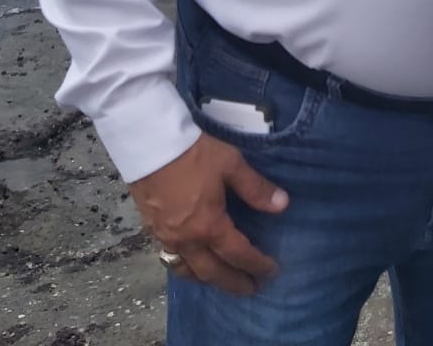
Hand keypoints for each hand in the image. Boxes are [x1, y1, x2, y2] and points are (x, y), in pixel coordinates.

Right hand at [129, 132, 289, 294]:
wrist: (149, 144)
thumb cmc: (193, 153)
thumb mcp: (231, 165)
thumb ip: (256, 189)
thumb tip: (283, 205)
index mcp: (209, 226)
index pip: (238, 254)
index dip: (257, 264)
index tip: (271, 271)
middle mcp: (186, 240)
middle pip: (212, 272)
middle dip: (233, 283)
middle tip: (250, 289)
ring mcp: (165, 237)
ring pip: (187, 271)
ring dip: (207, 279)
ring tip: (221, 281)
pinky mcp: (150, 229)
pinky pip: (170, 259)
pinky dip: (185, 267)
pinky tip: (191, 261)